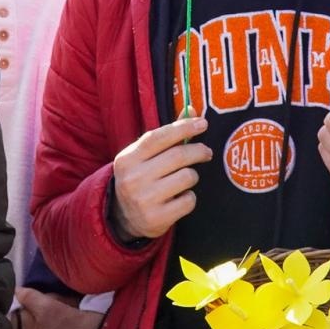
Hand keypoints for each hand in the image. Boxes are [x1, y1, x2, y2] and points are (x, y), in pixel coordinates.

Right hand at [112, 116, 210, 240]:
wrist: (123, 217)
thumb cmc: (140, 177)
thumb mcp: (145, 155)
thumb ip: (168, 134)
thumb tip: (191, 109)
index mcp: (127, 158)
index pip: (159, 137)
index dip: (183, 128)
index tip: (203, 123)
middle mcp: (133, 178)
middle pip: (178, 156)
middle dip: (198, 151)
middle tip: (206, 152)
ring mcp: (144, 200)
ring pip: (187, 177)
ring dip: (192, 176)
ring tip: (186, 178)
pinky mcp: (156, 219)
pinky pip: (188, 201)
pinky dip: (190, 197)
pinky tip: (180, 197)